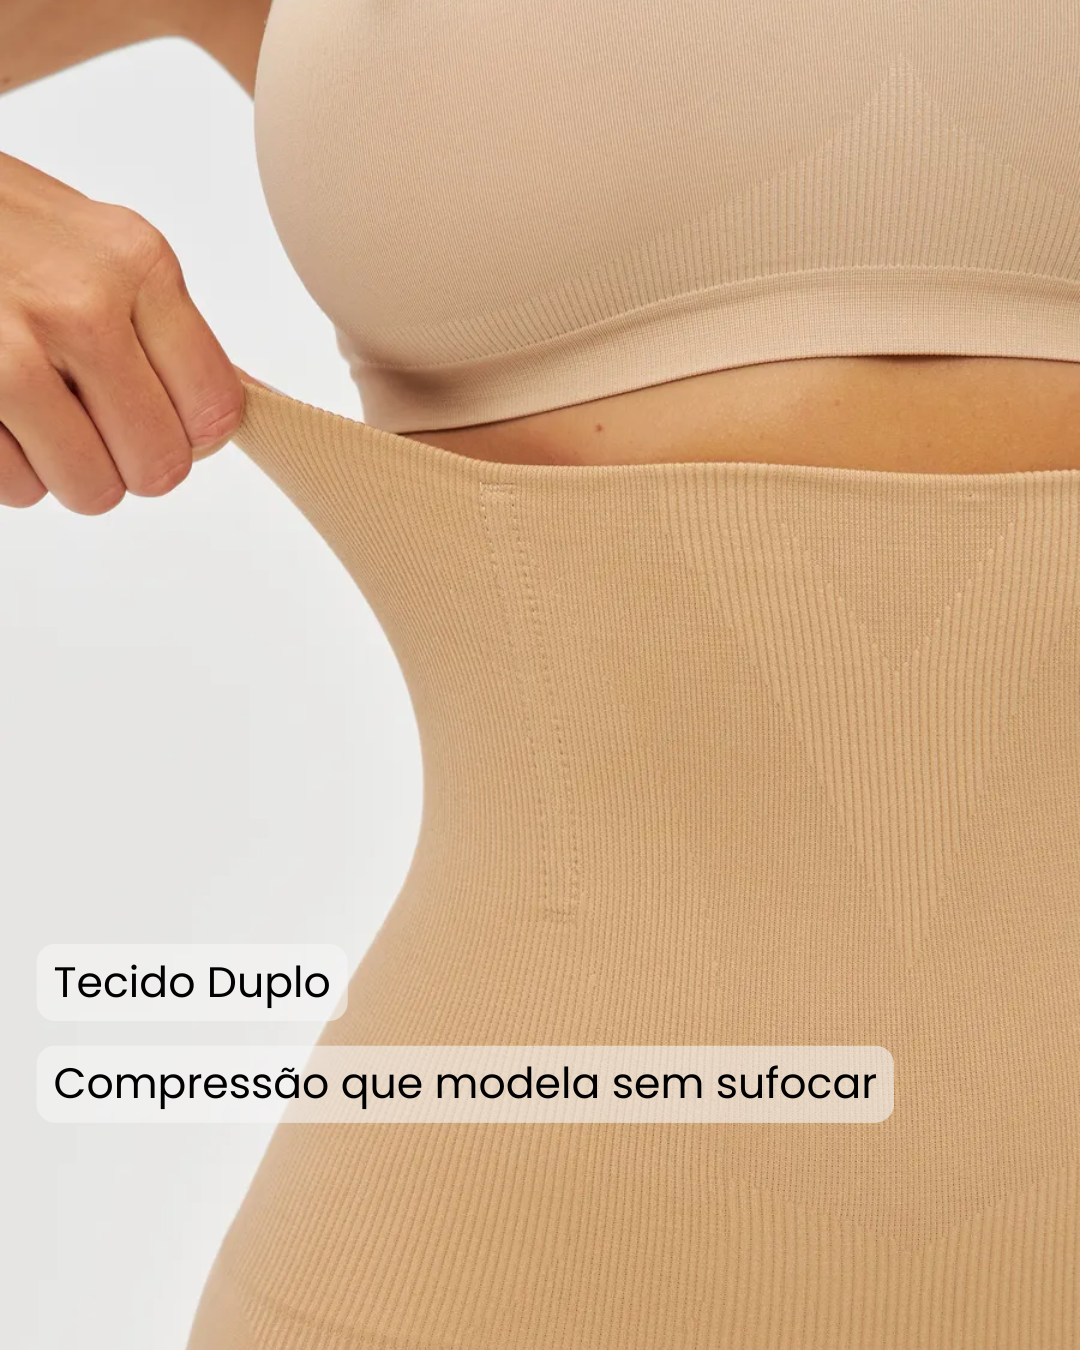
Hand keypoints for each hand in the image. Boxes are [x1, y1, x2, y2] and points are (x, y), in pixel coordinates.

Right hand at [0, 150, 244, 512]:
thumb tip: (253, 401)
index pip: (215, 408)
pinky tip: (1, 418)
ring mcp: (9, 353)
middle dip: (131, 462)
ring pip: (92, 489)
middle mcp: (81, 307)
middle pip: (159, 465)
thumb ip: (172, 328)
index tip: (160, 415)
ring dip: (70, 472)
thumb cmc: (8, 230)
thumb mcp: (105, 248)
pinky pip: (18, 488)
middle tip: (96, 426)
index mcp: (137, 265)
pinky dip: (13, 472)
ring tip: (43, 420)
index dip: (190, 431)